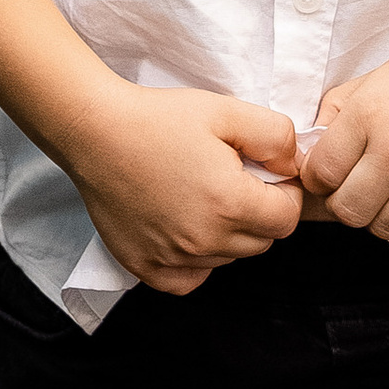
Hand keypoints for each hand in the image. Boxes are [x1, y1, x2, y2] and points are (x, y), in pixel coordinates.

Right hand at [62, 81, 303, 295]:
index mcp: (230, 204)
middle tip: (230, 179)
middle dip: (257, 212)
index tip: (260, 172)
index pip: (287, 218)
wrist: (95, 132)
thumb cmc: (158, 119)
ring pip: (228, 258)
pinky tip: (183, 226)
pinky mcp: (147, 268)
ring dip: (227, 233)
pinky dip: (196, 260)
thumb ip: (275, 136)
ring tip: (200, 195)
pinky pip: (192, 278)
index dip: (282, 192)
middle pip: (261, 241)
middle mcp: (205, 241)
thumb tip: (293, 165)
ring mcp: (174, 259)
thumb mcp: (226, 110)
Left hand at [297, 21, 388, 245]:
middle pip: (347, 211)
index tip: (332, 175)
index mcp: (369, 114)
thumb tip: (309, 150)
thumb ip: (337, 112)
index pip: (320, 173)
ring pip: (384, 229)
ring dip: (384, 215)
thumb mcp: (377, 77)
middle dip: (348, 203)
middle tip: (363, 188)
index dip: (320, 179)